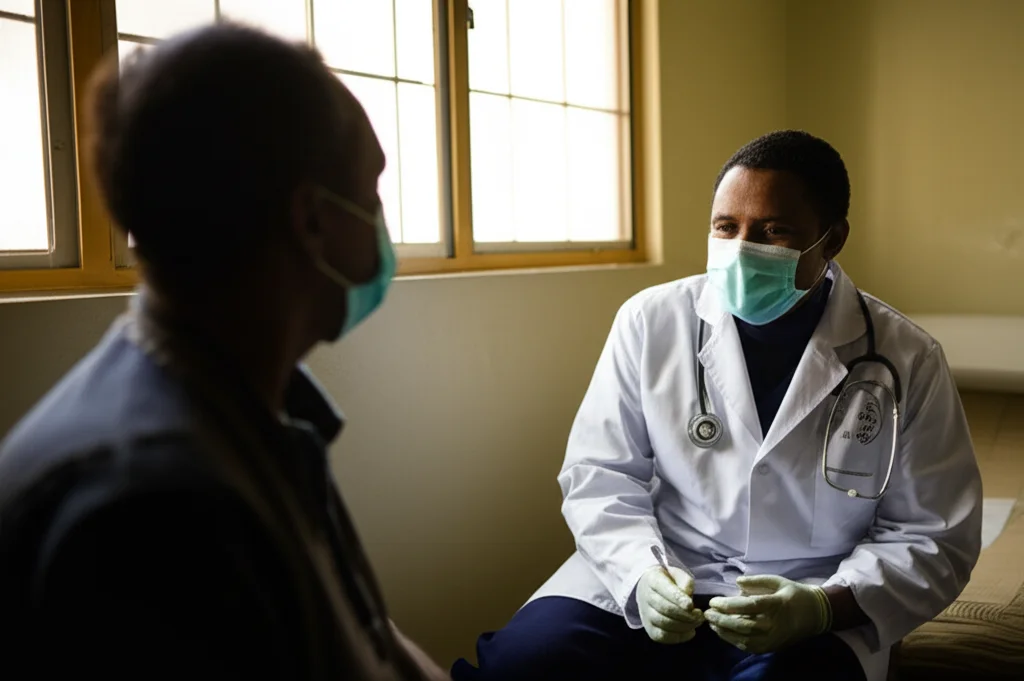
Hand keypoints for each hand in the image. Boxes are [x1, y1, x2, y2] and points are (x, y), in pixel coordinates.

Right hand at [636, 565, 703, 643]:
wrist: (649, 589)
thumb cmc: (668, 581)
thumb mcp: (677, 574)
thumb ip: (685, 581)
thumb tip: (688, 593)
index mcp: (652, 580)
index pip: (664, 589)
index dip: (677, 598)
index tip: (691, 605)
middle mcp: (646, 597)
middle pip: (665, 608)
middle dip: (685, 614)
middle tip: (700, 615)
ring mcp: (645, 614)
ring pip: (664, 624)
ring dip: (684, 625)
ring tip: (697, 622)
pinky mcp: (649, 628)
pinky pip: (662, 636)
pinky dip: (679, 637)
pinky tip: (691, 632)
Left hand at [704, 575, 830, 653]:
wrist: (815, 615)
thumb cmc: (794, 594)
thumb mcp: (778, 581)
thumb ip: (757, 581)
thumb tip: (737, 582)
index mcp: (776, 605)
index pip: (748, 606)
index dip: (728, 604)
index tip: (713, 601)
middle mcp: (774, 624)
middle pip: (743, 625)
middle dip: (721, 619)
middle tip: (706, 613)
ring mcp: (773, 638)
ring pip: (743, 639)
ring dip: (723, 632)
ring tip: (711, 622)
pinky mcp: (771, 647)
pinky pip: (748, 647)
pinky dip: (732, 641)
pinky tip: (722, 632)